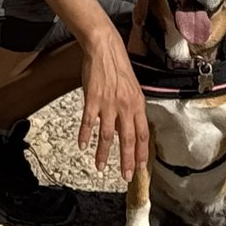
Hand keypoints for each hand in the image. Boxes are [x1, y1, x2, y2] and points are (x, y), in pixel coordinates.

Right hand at [77, 34, 148, 180]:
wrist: (104, 48)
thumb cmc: (117, 67)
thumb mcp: (132, 89)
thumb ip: (131, 109)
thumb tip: (127, 129)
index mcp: (137, 104)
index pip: (143, 135)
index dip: (142, 153)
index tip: (142, 168)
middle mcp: (125, 106)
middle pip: (128, 140)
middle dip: (127, 161)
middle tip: (126, 176)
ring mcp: (108, 103)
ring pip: (108, 135)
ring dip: (104, 154)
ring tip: (101, 167)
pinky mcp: (93, 99)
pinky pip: (89, 122)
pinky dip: (86, 136)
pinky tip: (83, 145)